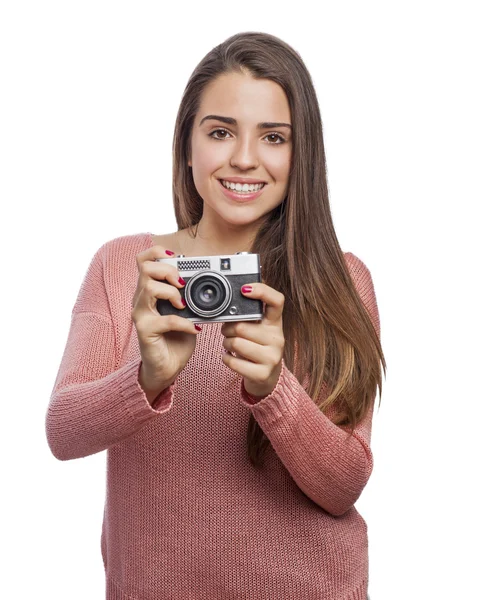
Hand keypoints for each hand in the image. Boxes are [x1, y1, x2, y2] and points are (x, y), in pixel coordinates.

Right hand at [131, 245, 201, 397]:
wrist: (167, 366)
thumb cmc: (175, 337)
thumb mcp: (186, 311)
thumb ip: (190, 295)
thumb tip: (211, 281)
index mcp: (150, 290)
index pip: (144, 260)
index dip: (158, 252)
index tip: (177, 258)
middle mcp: (141, 299)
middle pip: (145, 268)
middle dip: (168, 271)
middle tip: (182, 284)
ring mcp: (141, 314)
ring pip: (149, 289)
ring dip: (172, 293)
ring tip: (184, 305)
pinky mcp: (145, 331)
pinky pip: (164, 320)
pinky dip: (184, 323)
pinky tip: (194, 328)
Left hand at [220, 283, 284, 398]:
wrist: (266, 376)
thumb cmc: (257, 346)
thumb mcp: (258, 328)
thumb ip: (248, 314)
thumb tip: (229, 299)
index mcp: (275, 322)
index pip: (277, 301)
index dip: (262, 291)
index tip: (244, 289)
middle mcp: (277, 338)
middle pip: (242, 326)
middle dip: (228, 329)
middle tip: (228, 332)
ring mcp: (272, 357)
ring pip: (236, 343)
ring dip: (226, 343)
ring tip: (231, 345)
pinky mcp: (262, 374)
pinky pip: (233, 362)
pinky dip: (226, 358)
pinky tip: (231, 357)